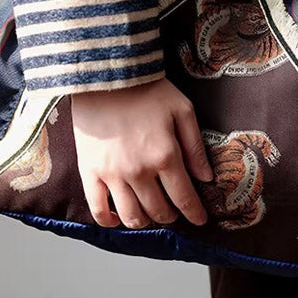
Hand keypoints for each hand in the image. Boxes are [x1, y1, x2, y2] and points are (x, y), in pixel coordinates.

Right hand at [70, 77, 213, 230]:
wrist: (106, 76)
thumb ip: (196, 147)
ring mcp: (112, 174)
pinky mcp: (90, 172)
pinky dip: (110, 221)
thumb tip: (207, 178)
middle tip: (174, 211)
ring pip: (132, 217)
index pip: (184, 198)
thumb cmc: (147, 90)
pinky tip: (119, 219)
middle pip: (159, 211)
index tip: (200, 220)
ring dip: (145, 221)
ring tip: (150, 214)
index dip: (195, 213)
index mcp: (165, 156)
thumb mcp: (182, 110)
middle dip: (171, 216)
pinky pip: (98, 210)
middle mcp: (140, 171)